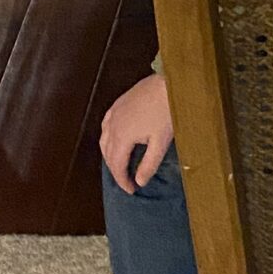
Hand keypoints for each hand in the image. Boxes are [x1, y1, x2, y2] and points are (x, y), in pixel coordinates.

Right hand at [100, 72, 173, 191]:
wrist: (168, 83)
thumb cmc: (166, 111)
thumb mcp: (161, 142)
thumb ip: (148, 164)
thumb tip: (139, 181)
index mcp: (122, 137)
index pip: (117, 166)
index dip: (122, 181)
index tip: (131, 190)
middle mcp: (113, 126)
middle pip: (108, 155)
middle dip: (116, 171)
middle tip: (127, 181)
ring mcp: (114, 113)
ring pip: (104, 140)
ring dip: (110, 155)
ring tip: (120, 164)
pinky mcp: (118, 104)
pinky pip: (106, 125)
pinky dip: (108, 137)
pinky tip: (114, 138)